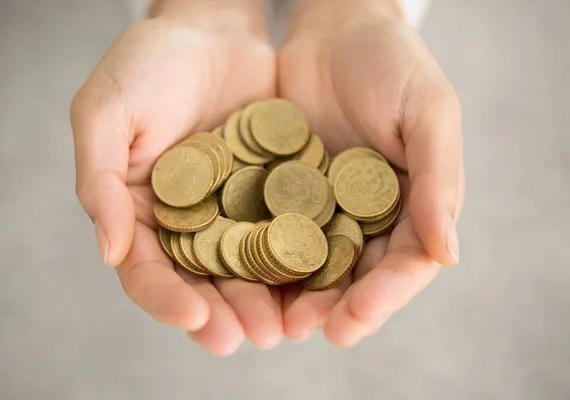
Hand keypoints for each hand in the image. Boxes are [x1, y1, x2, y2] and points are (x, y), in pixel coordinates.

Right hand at [70, 1, 281, 354]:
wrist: (212, 28)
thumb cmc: (149, 64)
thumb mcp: (106, 113)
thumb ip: (100, 181)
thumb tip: (109, 252)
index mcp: (139, 211)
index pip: (145, 269)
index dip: (165, 298)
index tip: (193, 317)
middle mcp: (185, 221)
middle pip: (200, 281)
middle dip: (223, 313)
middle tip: (249, 337)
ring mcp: (231, 211)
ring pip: (246, 267)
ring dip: (263, 299)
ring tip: (286, 326)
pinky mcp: (271, 194)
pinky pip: (284, 231)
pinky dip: (297, 258)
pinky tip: (316, 280)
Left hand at [278, 0, 464, 345]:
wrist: (336, 29)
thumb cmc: (393, 64)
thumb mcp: (428, 113)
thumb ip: (439, 179)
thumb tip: (448, 255)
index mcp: (410, 205)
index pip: (403, 264)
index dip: (381, 297)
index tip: (353, 322)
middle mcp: (365, 215)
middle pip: (353, 274)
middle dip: (331, 308)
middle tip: (302, 331)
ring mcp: (321, 206)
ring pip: (309, 262)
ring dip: (290, 294)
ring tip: (270, 320)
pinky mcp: (280, 190)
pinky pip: (270, 227)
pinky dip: (258, 254)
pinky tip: (240, 274)